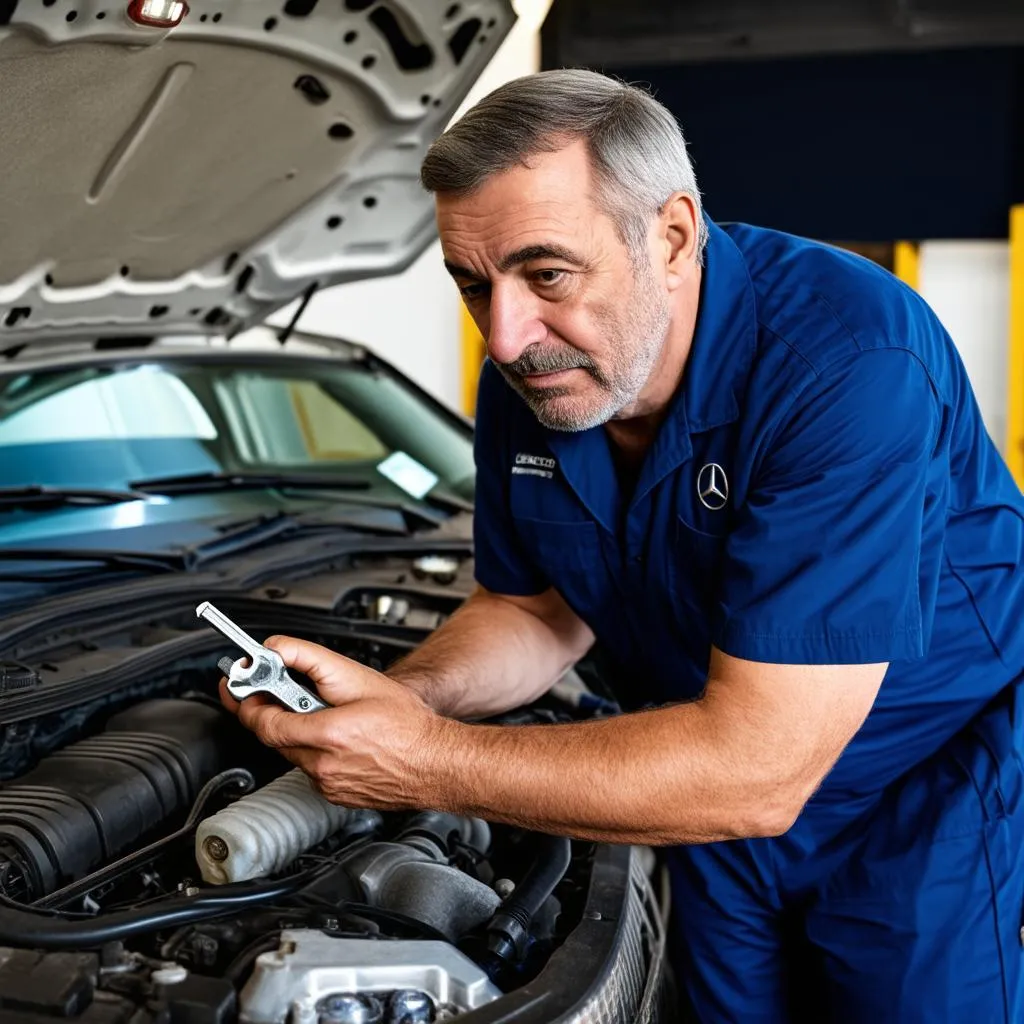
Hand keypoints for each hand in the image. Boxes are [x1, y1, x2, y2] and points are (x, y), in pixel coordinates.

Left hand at [219, 636, 452, 810]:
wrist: (437, 763)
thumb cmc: (410, 726)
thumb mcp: (359, 678)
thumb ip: (310, 660)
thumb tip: (276, 650)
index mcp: (326, 736)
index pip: (263, 723)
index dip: (244, 702)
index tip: (234, 686)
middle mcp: (322, 766)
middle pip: (275, 738)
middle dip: (271, 713)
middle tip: (273, 691)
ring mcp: (328, 785)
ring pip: (293, 754)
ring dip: (296, 732)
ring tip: (324, 714)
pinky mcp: (336, 796)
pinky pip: (311, 769)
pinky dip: (314, 751)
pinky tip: (339, 738)